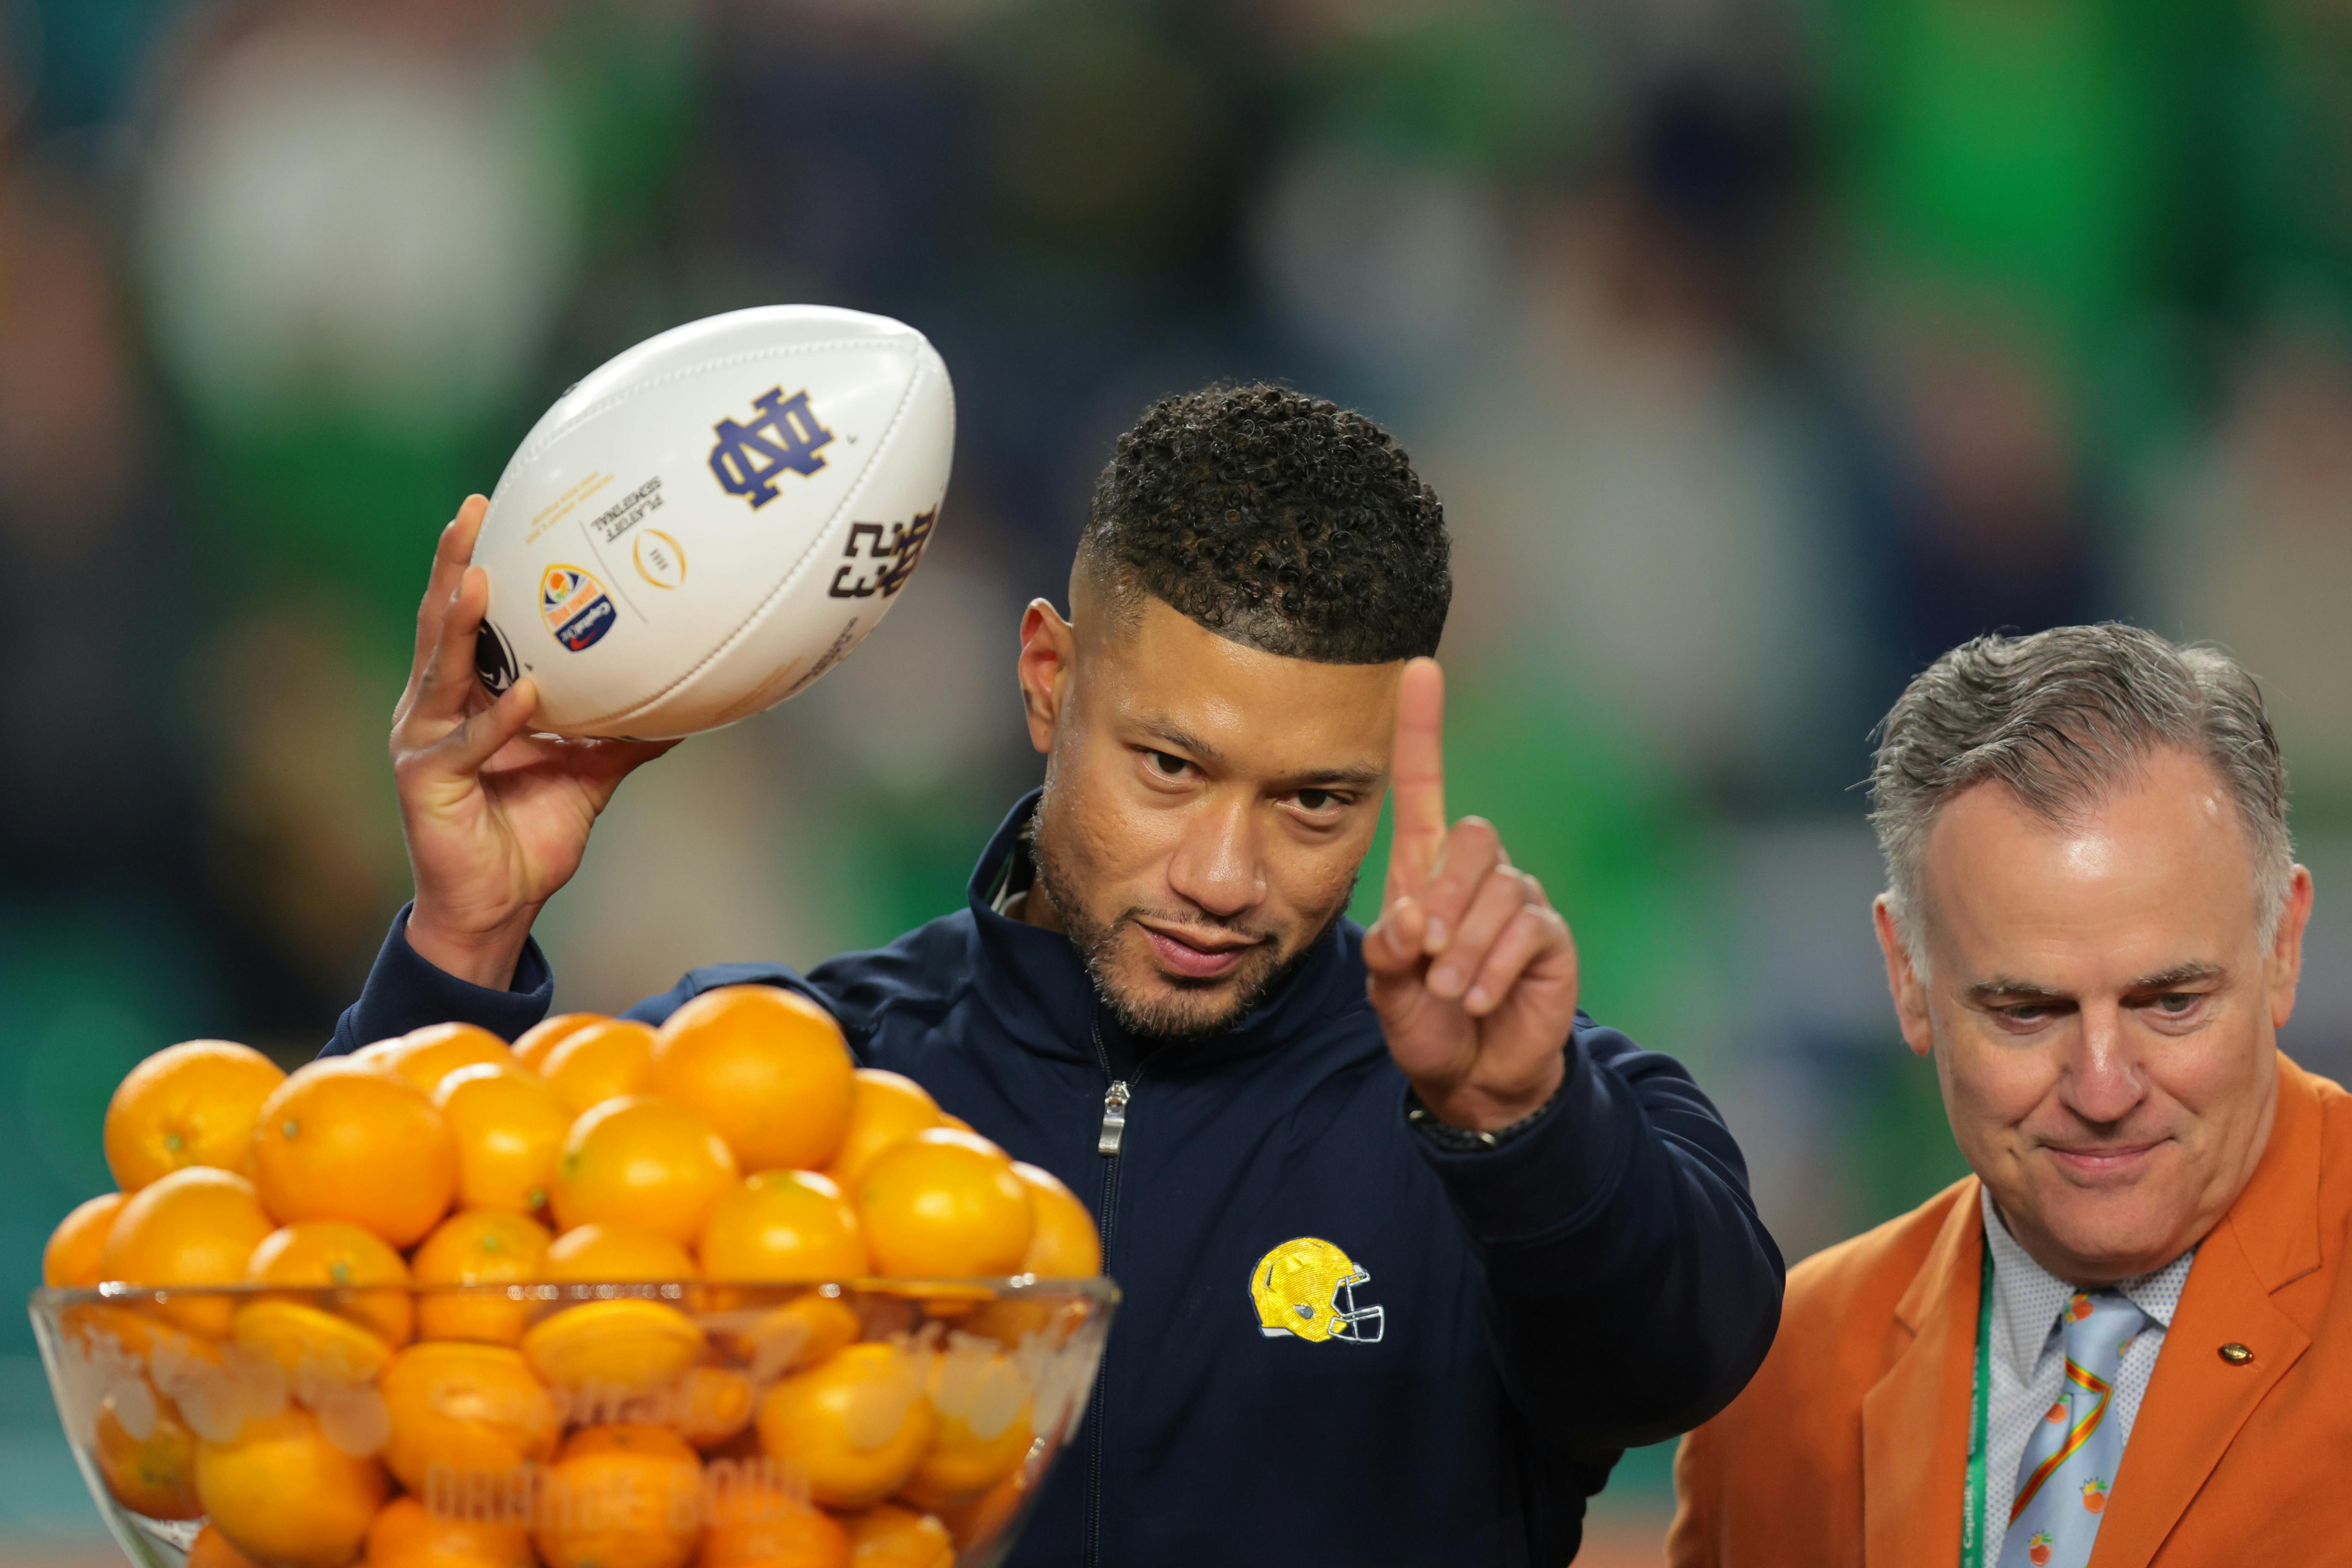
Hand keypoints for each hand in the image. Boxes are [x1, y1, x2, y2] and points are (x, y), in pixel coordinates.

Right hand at [391, 496, 676, 987]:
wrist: (498, 905)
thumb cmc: (530, 834)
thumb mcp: (589, 774)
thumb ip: (622, 735)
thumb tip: (684, 705)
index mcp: (465, 697)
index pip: (466, 619)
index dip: (473, 564)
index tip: (491, 509)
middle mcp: (435, 708)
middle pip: (440, 623)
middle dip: (454, 565)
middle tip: (472, 511)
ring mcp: (423, 741)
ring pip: (439, 669)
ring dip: (458, 621)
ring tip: (480, 577)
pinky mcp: (426, 781)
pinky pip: (467, 742)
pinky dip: (497, 718)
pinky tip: (525, 693)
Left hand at [1365, 659, 1577, 1130]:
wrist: (1470, 1075)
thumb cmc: (1423, 1019)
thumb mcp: (1387, 985)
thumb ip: (1389, 948)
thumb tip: (1415, 916)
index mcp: (1428, 869)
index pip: (1426, 784)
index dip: (1422, 728)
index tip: (1417, 668)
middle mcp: (1476, 874)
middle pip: (1474, 837)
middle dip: (1448, 897)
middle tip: (1427, 955)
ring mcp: (1519, 900)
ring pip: (1499, 889)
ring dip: (1466, 947)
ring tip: (1449, 991)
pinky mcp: (1549, 935)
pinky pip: (1526, 930)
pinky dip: (1492, 969)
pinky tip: (1478, 999)